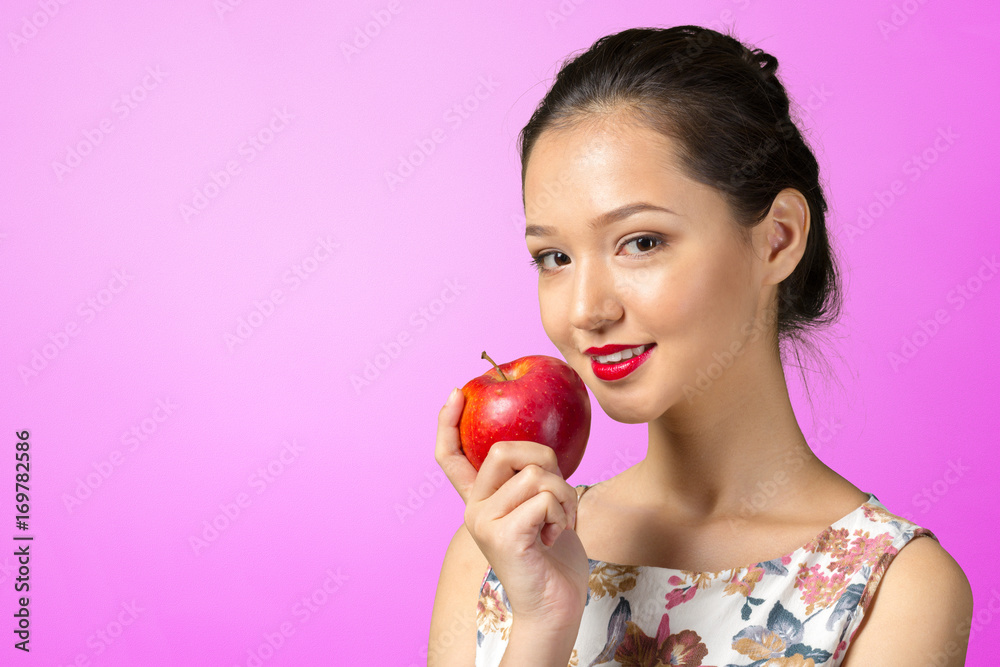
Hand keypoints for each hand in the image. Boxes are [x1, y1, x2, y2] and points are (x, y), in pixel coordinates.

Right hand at [436, 388, 589, 631]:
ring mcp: (483, 523)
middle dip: (545, 459)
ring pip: (534, 475)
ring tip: (561, 523)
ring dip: (564, 496)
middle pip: (502, 449)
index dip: (448, 422)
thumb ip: (533, 478)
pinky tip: (555, 537)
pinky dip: (562, 514)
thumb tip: (541, 444)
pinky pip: (543, 499)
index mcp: (480, 500)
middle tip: (559, 494)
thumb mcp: (542, 506)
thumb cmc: (554, 555)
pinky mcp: (503, 536)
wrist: (555, 604)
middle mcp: (473, 509)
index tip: (457, 392)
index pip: (450, 456)